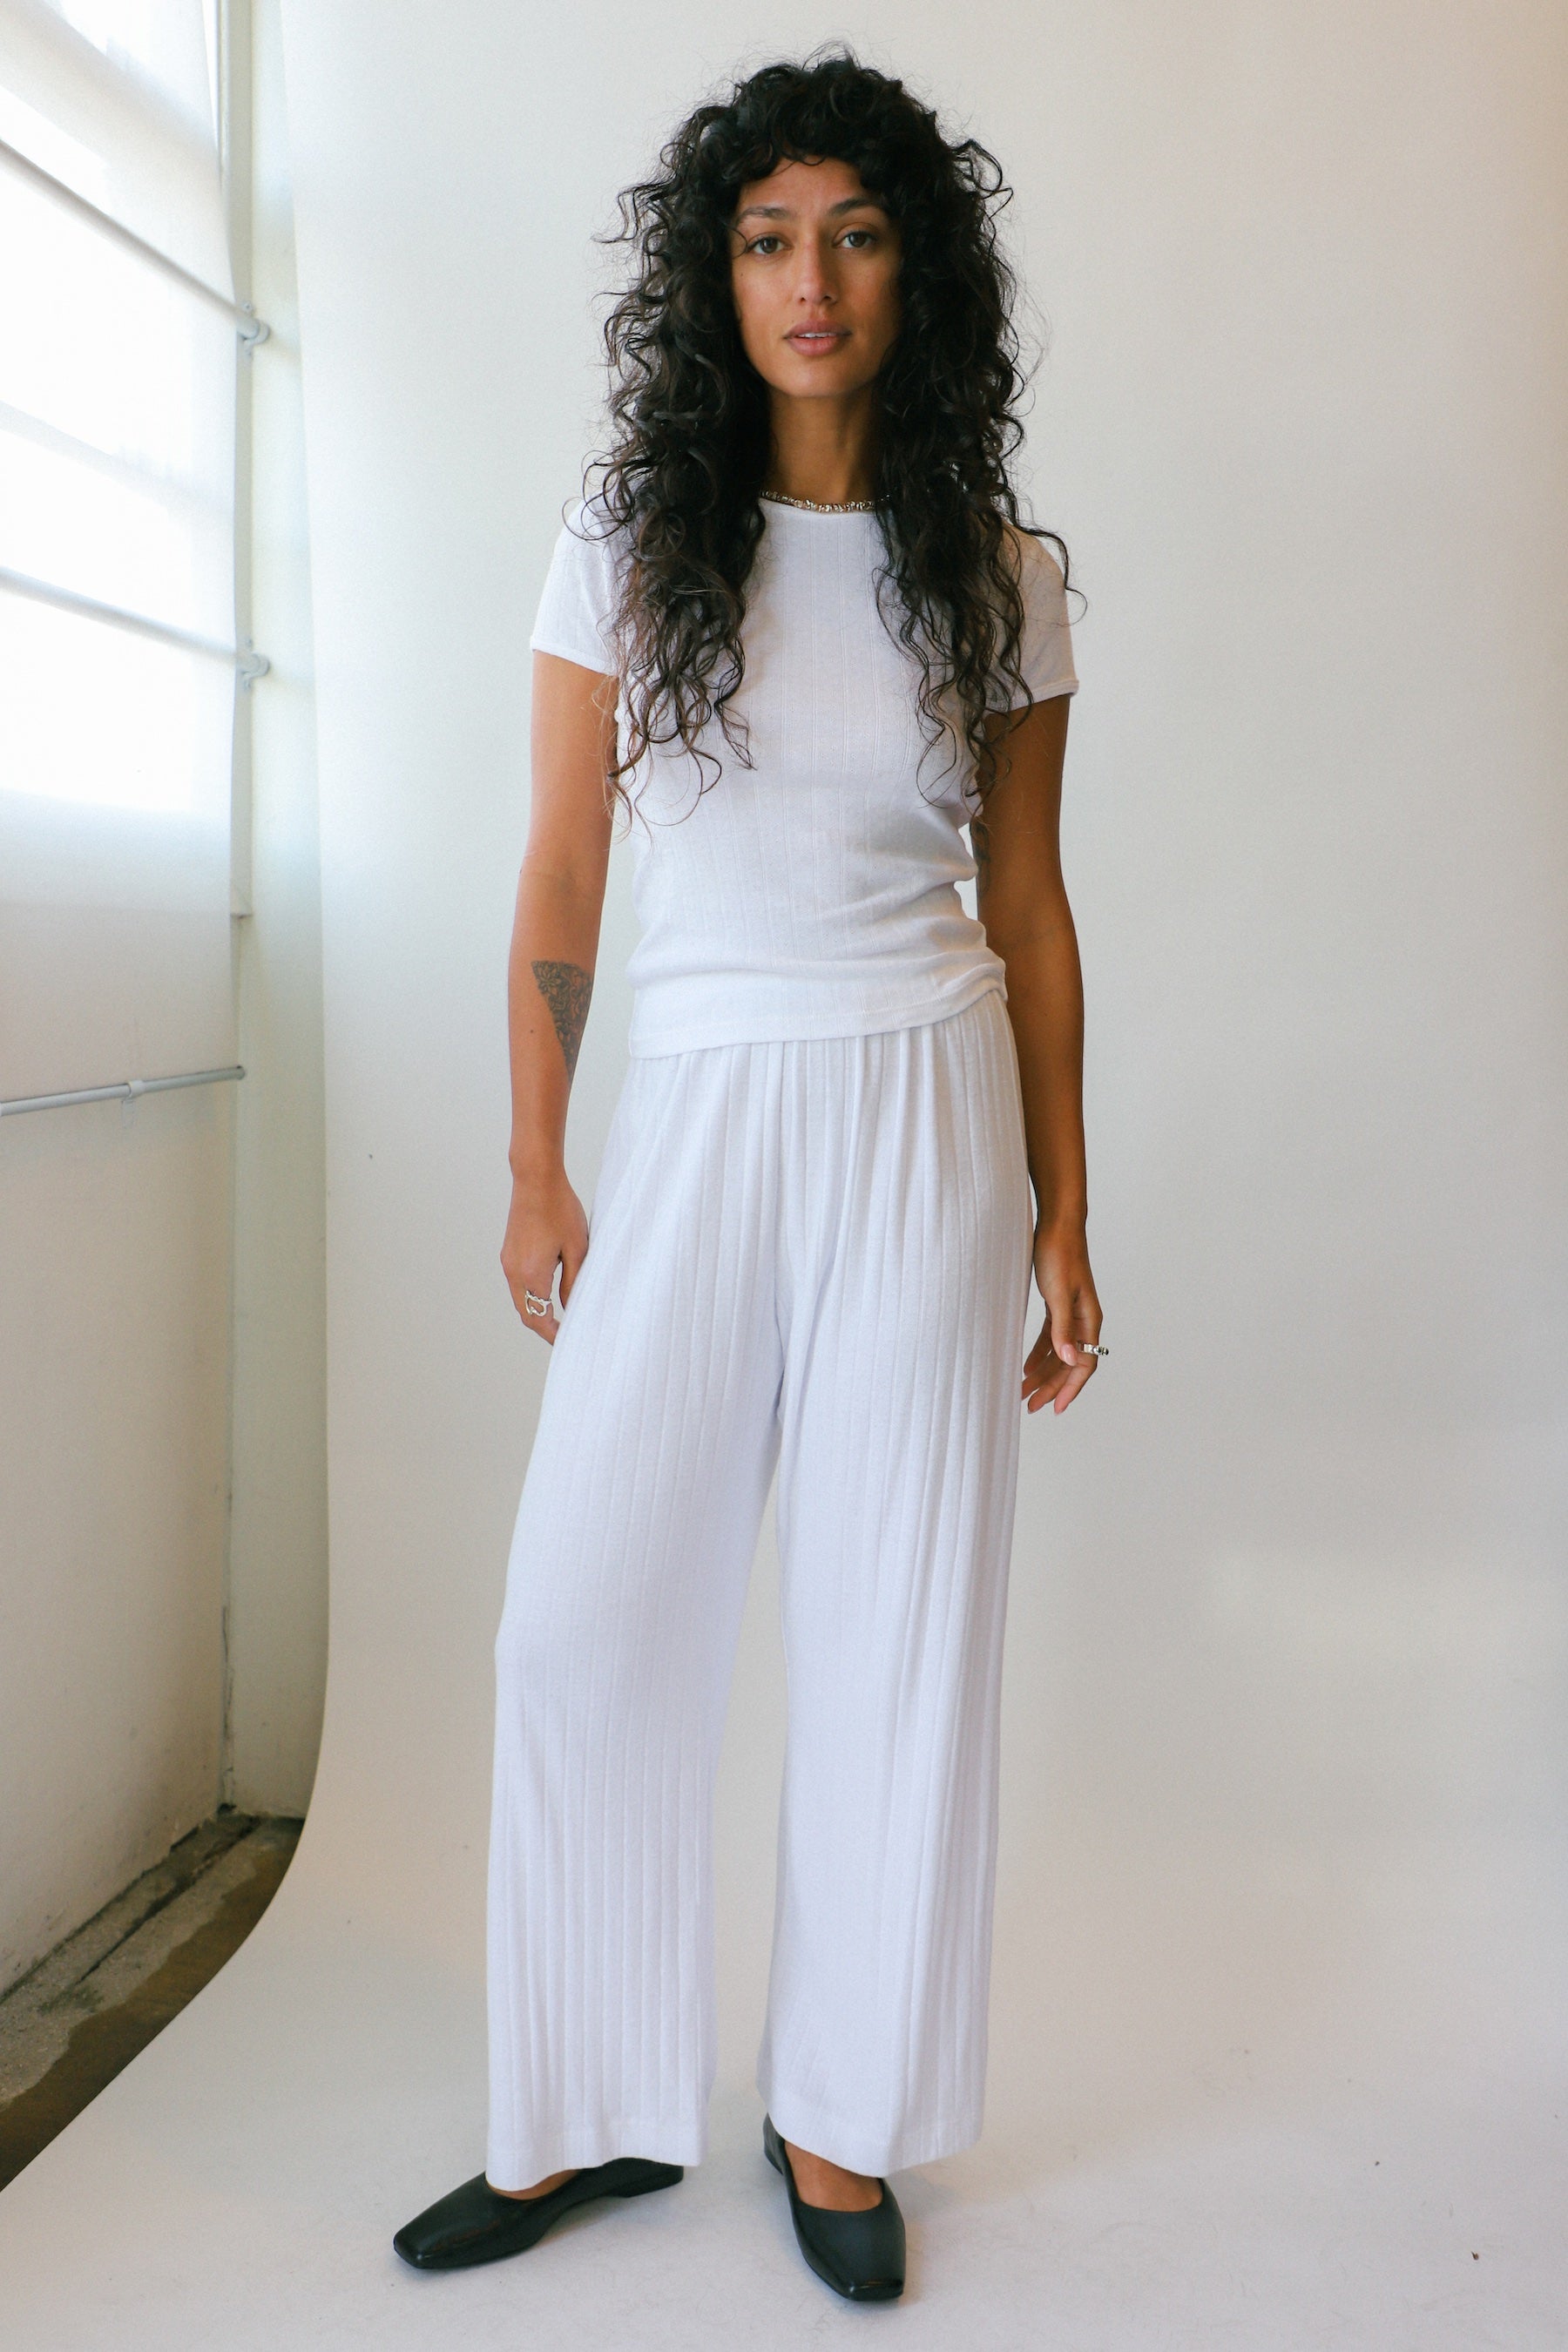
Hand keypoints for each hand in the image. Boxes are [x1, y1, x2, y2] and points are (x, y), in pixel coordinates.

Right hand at [501, 1164, 588, 1344]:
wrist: (536, 1179)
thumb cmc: (561, 1209)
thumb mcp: (578, 1248)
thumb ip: (574, 1282)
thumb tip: (570, 1308)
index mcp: (532, 1274)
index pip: (539, 1318)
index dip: (553, 1334)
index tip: (568, 1342)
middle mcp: (514, 1272)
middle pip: (526, 1313)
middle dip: (544, 1327)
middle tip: (565, 1335)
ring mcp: (508, 1262)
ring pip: (520, 1299)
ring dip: (536, 1311)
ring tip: (559, 1317)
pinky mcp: (508, 1253)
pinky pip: (517, 1284)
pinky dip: (531, 1296)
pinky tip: (548, 1293)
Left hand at [1021, 1222, 1102, 1415]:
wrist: (1057, 1225)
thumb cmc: (1060, 1254)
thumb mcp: (1058, 1293)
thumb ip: (1062, 1328)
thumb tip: (1070, 1361)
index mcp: (1089, 1319)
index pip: (1084, 1364)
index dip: (1070, 1389)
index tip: (1055, 1408)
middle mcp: (1083, 1321)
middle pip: (1069, 1364)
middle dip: (1051, 1387)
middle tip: (1030, 1406)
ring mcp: (1071, 1314)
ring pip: (1058, 1354)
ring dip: (1042, 1374)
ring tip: (1023, 1391)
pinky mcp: (1057, 1306)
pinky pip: (1051, 1339)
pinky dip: (1039, 1354)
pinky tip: (1025, 1366)